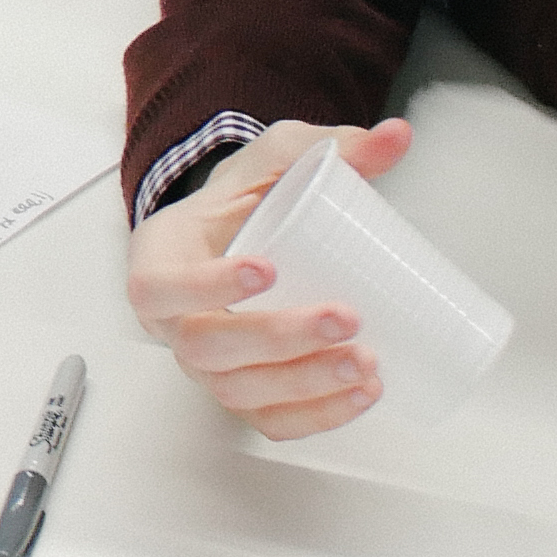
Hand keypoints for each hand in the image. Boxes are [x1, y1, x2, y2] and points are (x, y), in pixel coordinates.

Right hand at [124, 117, 416, 438]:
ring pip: (239, 392)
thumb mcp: (274, 160)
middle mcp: (173, 322)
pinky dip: (316, 418)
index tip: (267, 269)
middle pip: (206, 347)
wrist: (239, 234)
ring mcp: (205, 364)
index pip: (160, 287)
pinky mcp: (242, 390)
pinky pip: (267, 420)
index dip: (206, 287)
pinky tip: (361, 396)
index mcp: (162, 259)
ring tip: (366, 363)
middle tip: (345, 317)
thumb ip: (328, 146)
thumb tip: (397, 136)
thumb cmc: (243, 201)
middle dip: (279, 339)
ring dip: (305, 384)